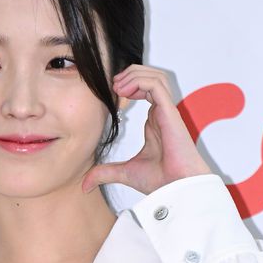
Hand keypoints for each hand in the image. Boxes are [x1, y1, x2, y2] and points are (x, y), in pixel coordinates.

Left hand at [81, 65, 212, 195]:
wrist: (177, 188)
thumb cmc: (160, 180)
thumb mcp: (124, 173)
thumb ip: (104, 173)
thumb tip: (85, 185)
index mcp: (154, 122)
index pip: (144, 90)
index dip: (127, 86)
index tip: (110, 93)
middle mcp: (161, 113)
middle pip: (151, 78)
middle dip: (130, 74)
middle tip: (111, 84)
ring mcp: (167, 111)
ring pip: (155, 77)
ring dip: (134, 74)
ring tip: (116, 85)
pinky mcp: (170, 111)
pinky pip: (156, 84)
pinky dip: (139, 81)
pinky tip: (123, 90)